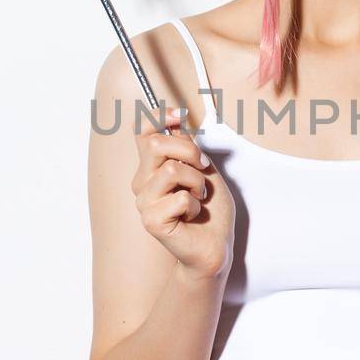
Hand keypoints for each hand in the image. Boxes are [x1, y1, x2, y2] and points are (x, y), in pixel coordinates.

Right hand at [132, 107, 235, 279]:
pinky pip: (179, 197)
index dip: (158, 116)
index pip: (143, 131)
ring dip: (197, 183)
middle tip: (203, 169)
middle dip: (190, 152)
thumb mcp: (203, 169)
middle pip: (157, 144)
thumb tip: (175, 121)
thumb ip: (186, 146)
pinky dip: (195, 205)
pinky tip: (192, 216)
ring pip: (172, 170)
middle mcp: (143, 181)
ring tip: (198, 197)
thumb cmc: (211, 209)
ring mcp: (144, 201)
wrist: (216, 244)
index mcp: (152, 166)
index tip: (180, 116)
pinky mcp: (151, 220)